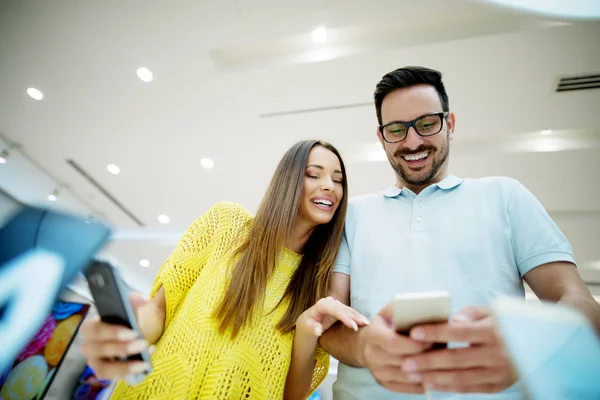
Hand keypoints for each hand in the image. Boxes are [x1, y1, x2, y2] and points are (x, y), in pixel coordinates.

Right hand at [80, 292, 151, 378]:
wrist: (136, 333)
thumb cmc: (129, 319)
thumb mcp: (133, 308)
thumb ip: (136, 301)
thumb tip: (139, 298)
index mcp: (91, 326)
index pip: (93, 329)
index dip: (111, 332)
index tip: (132, 332)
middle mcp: (89, 345)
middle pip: (97, 349)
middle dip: (120, 348)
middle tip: (142, 343)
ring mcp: (95, 361)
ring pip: (103, 368)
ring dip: (123, 366)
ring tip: (143, 362)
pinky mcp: (105, 372)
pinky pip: (113, 377)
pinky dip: (128, 372)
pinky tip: (144, 365)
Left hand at [296, 296, 368, 336]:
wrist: (308, 322)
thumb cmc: (307, 325)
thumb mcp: (307, 328)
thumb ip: (312, 329)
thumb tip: (318, 330)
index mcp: (322, 304)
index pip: (335, 310)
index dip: (345, 317)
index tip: (354, 326)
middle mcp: (330, 302)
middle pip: (344, 309)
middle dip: (355, 316)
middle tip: (365, 325)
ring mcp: (336, 304)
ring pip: (349, 310)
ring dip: (359, 316)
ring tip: (368, 323)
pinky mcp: (340, 308)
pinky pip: (350, 312)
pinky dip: (358, 317)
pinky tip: (365, 322)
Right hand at [361, 302, 433, 393]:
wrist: (368, 343)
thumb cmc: (388, 324)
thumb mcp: (392, 311)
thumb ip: (406, 309)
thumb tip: (433, 315)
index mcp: (373, 334)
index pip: (393, 343)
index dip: (415, 344)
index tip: (431, 340)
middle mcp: (372, 355)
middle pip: (402, 361)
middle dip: (424, 357)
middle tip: (442, 353)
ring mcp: (377, 372)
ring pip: (407, 377)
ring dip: (426, 371)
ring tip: (441, 364)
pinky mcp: (385, 384)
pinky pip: (408, 389)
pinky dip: (423, 383)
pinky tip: (434, 375)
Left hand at [401, 306, 516, 392]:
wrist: (536, 347)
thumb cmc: (503, 326)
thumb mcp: (490, 313)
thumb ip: (468, 314)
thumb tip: (451, 321)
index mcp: (492, 331)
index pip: (458, 332)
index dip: (435, 333)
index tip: (413, 332)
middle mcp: (496, 354)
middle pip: (455, 359)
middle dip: (427, 362)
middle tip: (405, 363)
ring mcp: (497, 372)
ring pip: (460, 377)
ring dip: (432, 378)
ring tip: (411, 374)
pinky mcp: (497, 386)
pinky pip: (468, 388)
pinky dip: (447, 387)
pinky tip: (429, 383)